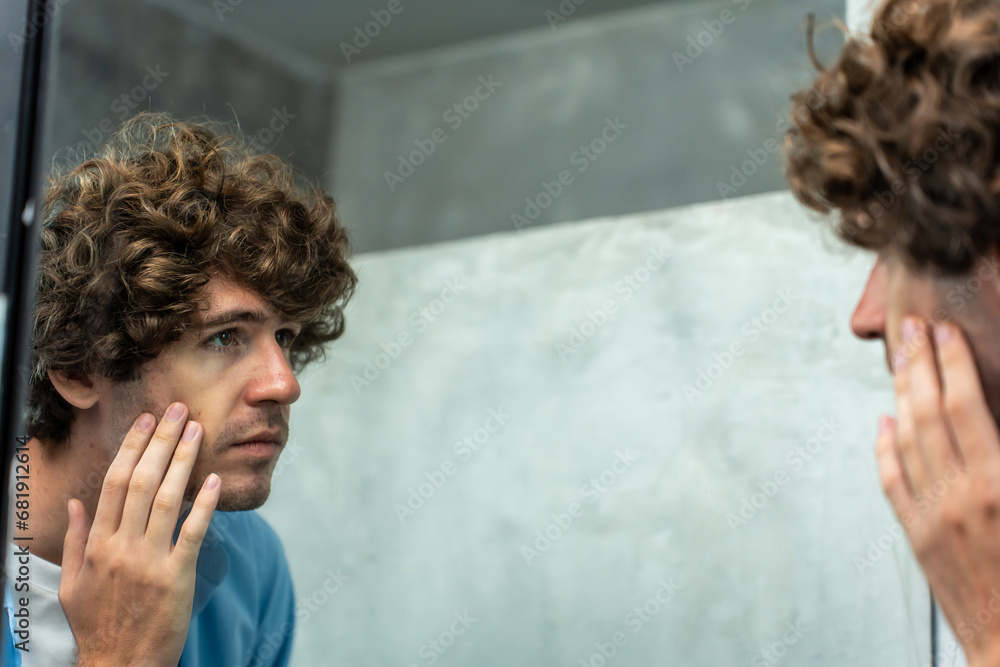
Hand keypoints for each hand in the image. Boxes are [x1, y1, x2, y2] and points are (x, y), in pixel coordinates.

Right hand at [58, 402, 220, 666]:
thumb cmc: (97, 625)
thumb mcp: (74, 584)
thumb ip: (77, 539)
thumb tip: (76, 501)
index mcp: (97, 544)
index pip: (114, 482)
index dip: (132, 447)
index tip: (147, 420)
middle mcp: (121, 547)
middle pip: (141, 481)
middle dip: (162, 441)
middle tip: (179, 410)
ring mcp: (149, 562)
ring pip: (167, 499)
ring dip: (183, 461)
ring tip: (198, 431)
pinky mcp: (176, 578)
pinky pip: (193, 533)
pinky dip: (204, 505)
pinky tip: (214, 479)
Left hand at [878, 316, 999, 666]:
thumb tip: (991, 415)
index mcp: (999, 484)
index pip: (967, 406)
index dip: (953, 363)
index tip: (945, 332)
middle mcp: (959, 494)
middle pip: (930, 413)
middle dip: (920, 364)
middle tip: (911, 327)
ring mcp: (932, 515)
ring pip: (906, 439)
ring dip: (901, 394)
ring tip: (898, 360)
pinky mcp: (917, 536)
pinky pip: (892, 481)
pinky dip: (885, 447)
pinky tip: (882, 422)